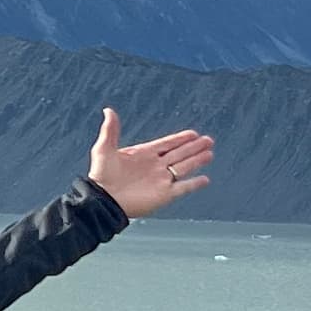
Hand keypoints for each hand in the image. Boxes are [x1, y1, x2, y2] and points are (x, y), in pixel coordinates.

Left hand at [88, 108, 213, 219]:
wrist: (102, 200)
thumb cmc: (101, 176)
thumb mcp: (104, 149)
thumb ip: (110, 130)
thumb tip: (108, 110)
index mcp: (144, 154)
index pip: (167, 144)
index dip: (180, 139)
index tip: (193, 133)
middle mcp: (155, 166)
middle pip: (180, 154)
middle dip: (194, 147)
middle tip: (208, 140)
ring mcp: (161, 180)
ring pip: (184, 168)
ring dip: (197, 160)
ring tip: (209, 153)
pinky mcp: (164, 195)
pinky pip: (183, 188)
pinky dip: (194, 184)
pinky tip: (204, 179)